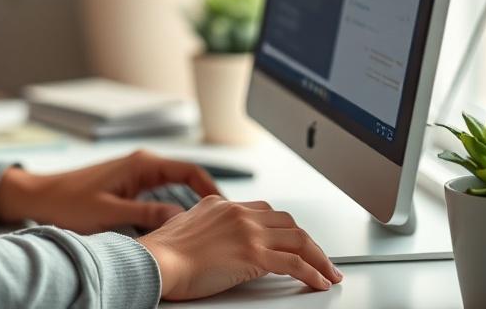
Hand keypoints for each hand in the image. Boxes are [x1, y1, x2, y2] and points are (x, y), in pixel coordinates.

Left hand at [0, 150, 219, 233]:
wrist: (40, 197)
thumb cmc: (69, 202)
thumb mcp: (111, 213)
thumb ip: (148, 214)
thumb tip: (183, 219)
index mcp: (142, 163)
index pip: (190, 170)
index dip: (213, 189)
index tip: (228, 210)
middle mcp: (142, 163)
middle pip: (188, 178)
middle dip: (207, 199)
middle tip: (225, 223)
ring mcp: (136, 173)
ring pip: (176, 187)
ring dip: (191, 204)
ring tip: (208, 228)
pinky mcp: (130, 184)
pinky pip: (162, 193)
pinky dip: (174, 207)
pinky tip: (180, 227)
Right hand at [137, 195, 342, 300]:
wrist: (157, 261)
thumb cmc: (163, 252)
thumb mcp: (184, 226)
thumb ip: (205, 226)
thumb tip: (214, 240)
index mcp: (220, 204)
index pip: (263, 211)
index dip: (282, 228)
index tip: (292, 240)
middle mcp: (237, 213)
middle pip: (286, 222)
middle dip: (306, 240)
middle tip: (317, 256)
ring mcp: (247, 232)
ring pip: (298, 239)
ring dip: (318, 257)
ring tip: (328, 272)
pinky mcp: (253, 255)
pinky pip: (295, 264)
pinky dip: (313, 273)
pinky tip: (319, 282)